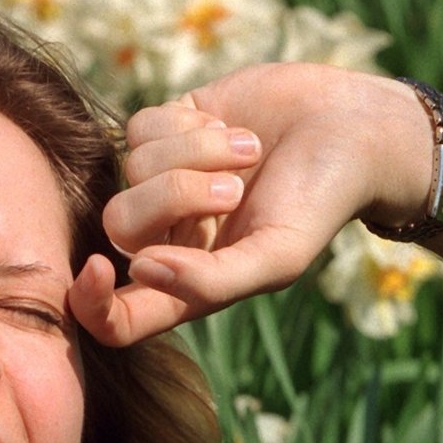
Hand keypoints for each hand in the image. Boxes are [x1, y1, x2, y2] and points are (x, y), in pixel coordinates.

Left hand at [69, 64, 429, 345]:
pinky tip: (231, 126)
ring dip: (195, 153)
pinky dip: (189, 123)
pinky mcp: (168, 128)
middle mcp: (168, 237)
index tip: (98, 268)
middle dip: (174, 196)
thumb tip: (138, 271)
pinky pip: (140, 127)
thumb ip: (210, 281)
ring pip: (131, 169)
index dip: (90, 305)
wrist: (352, 128)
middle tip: (234, 187)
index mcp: (189, 285)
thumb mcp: (278, 256)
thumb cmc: (320, 203)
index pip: (116, 319)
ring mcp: (163, 180)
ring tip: (248, 151)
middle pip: (119, 227)